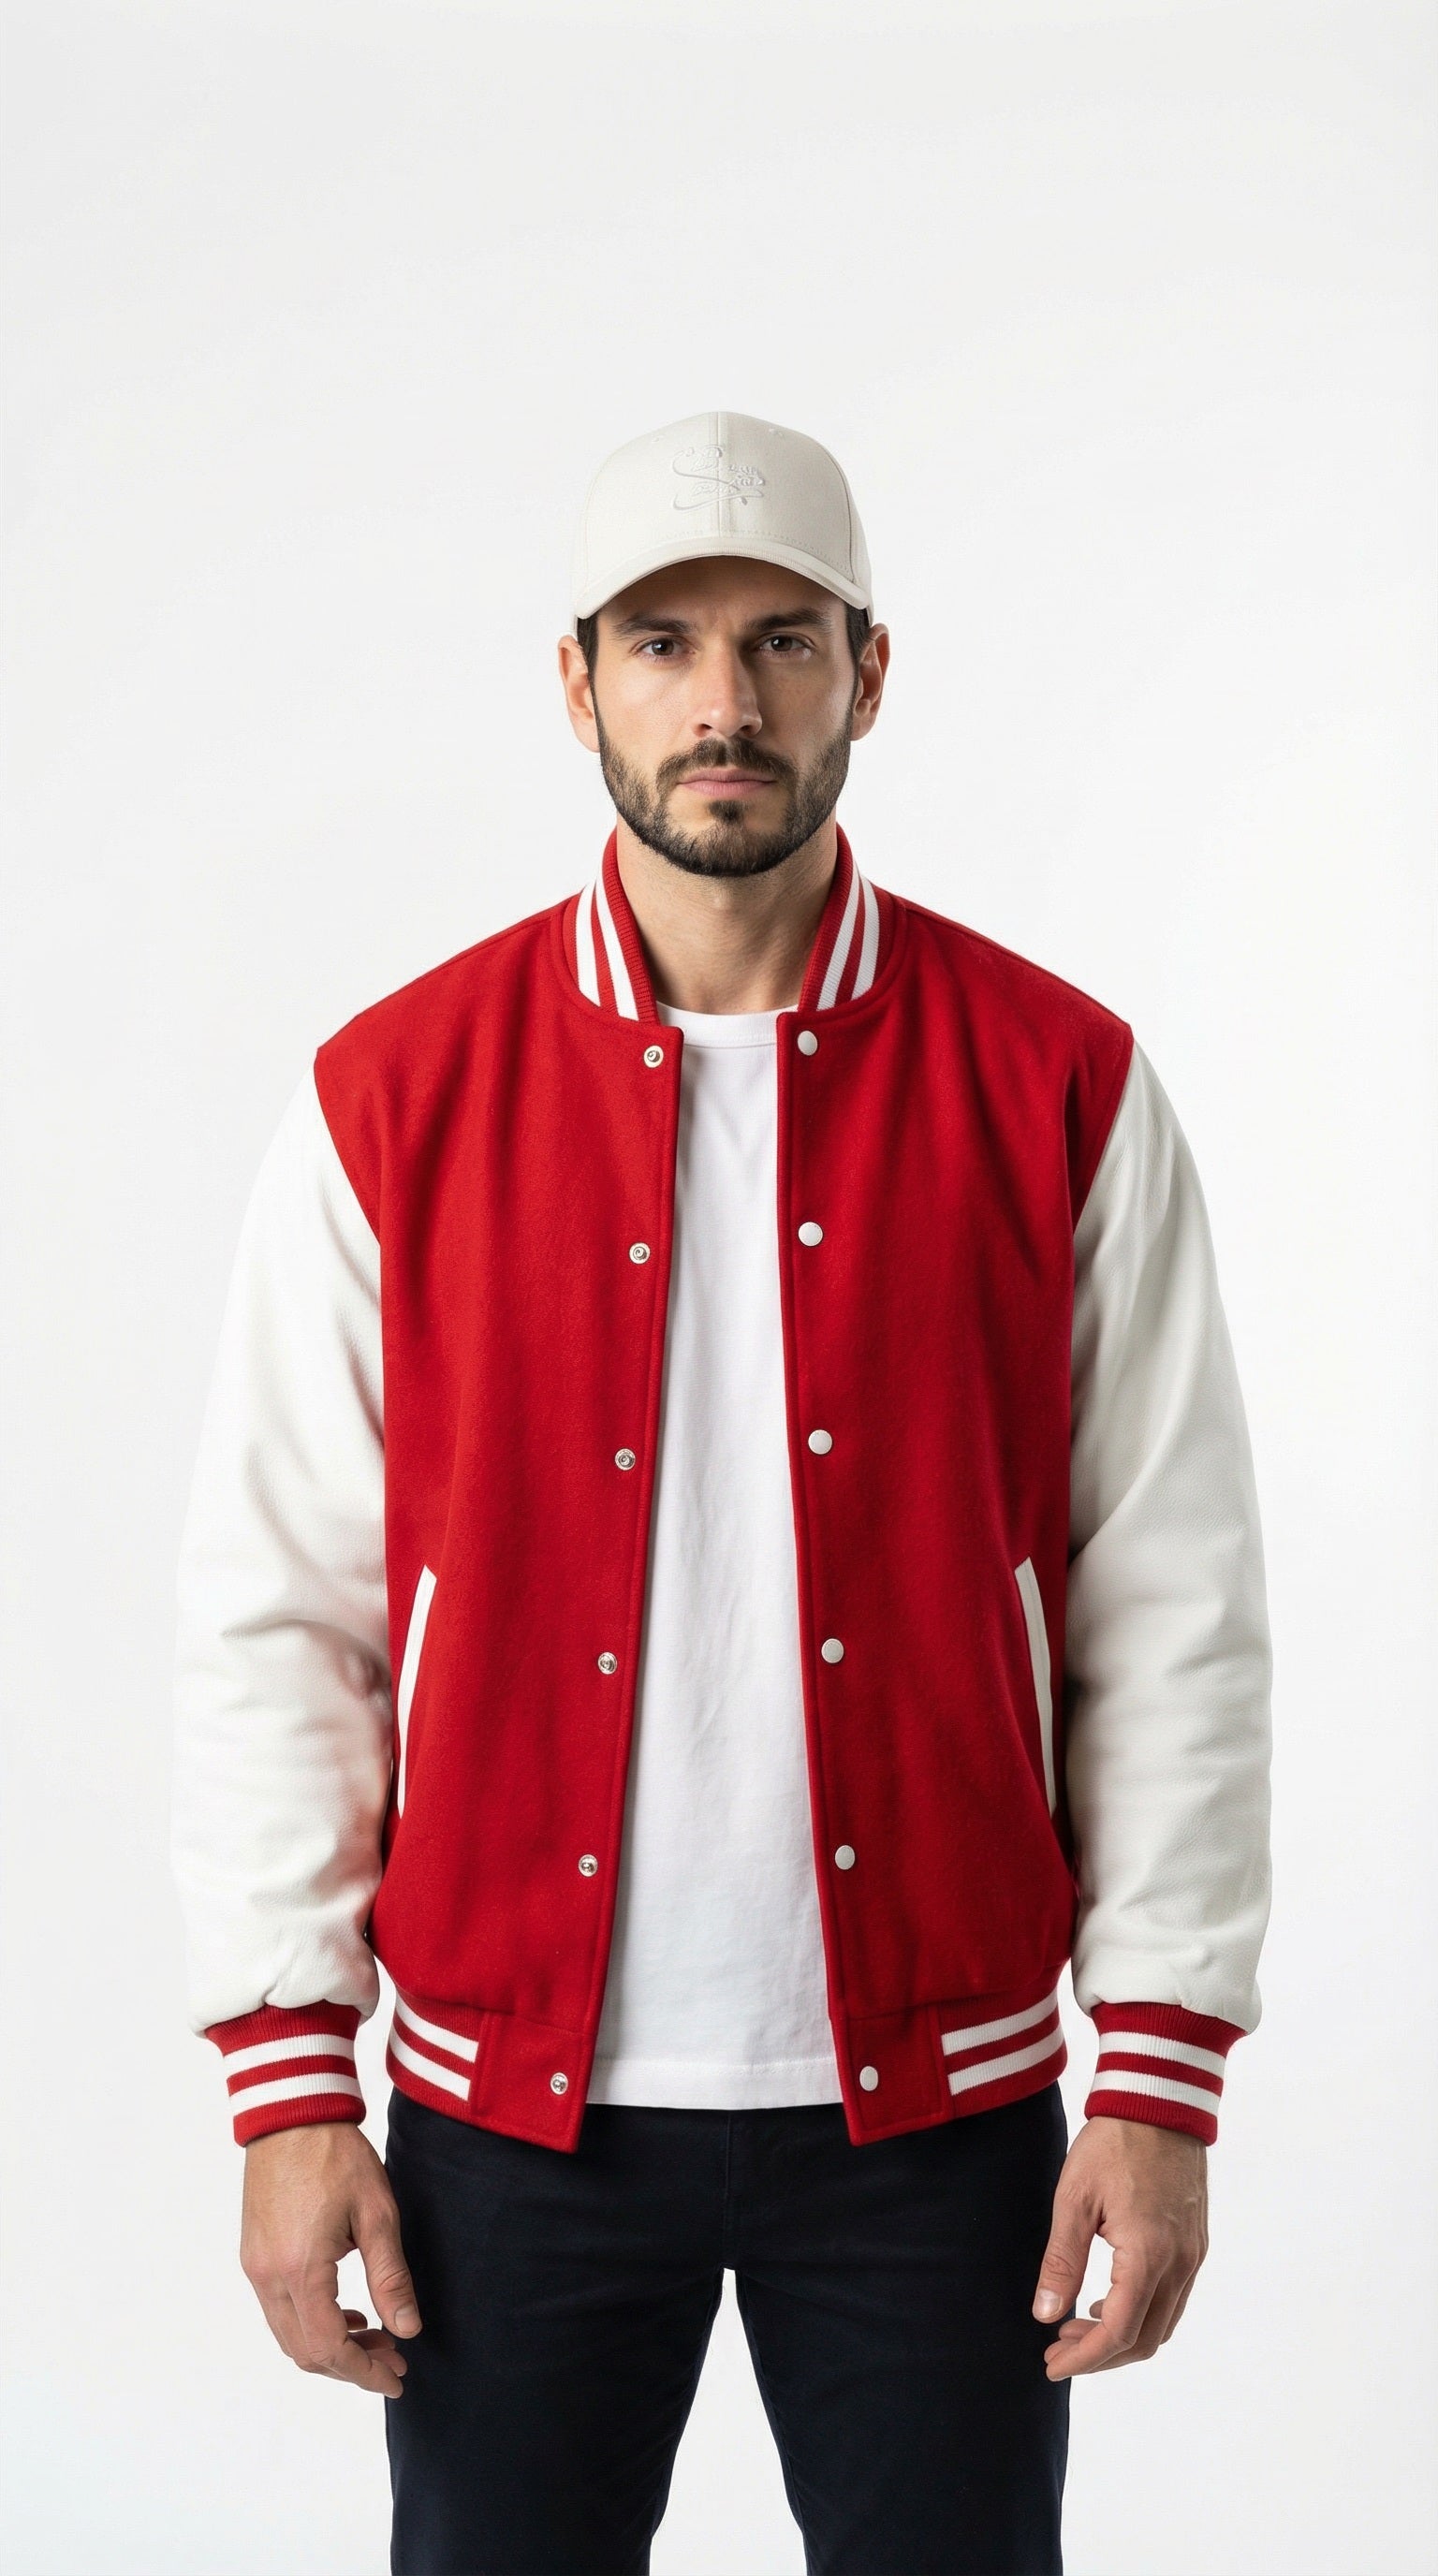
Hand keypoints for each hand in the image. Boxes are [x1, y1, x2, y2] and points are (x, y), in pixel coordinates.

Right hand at [239, 2120, 422, 2397]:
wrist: (292, 2113)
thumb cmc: (336, 2155)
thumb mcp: (376, 2213)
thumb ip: (390, 2276)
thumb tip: (407, 2330)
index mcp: (300, 2269)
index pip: (329, 2348)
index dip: (364, 2372)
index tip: (397, 2377)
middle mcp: (268, 2276)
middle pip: (305, 2351)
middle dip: (351, 2365)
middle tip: (394, 2359)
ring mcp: (255, 2266)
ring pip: (289, 2335)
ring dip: (330, 2346)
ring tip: (375, 2335)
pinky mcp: (253, 2254)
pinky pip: (278, 2310)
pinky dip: (311, 2323)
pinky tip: (345, 2310)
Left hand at [1031, 2115, 1207, 2377]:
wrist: (1159, 2100)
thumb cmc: (1112, 2143)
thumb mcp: (1073, 2198)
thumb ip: (1061, 2261)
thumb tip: (1045, 2316)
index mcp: (1148, 2254)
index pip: (1119, 2332)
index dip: (1085, 2359)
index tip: (1051, 2366)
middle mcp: (1180, 2263)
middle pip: (1145, 2340)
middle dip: (1100, 2355)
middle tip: (1057, 2348)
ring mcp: (1193, 2255)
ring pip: (1163, 2324)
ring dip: (1122, 2337)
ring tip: (1076, 2326)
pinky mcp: (1196, 2243)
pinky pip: (1173, 2299)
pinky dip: (1141, 2313)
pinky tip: (1107, 2300)